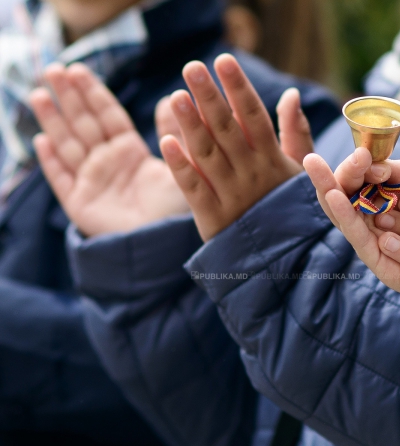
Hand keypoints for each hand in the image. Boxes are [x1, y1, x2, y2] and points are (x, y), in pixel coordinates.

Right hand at [30, 63, 188, 237]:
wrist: (169, 243)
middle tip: (53, 69)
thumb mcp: (182, 162)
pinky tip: (41, 141)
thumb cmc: (179, 207)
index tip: (77, 69)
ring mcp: (92, 182)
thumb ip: (174, 131)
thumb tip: (171, 97)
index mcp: (131, 152)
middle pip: (83, 123)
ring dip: (52, 120)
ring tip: (38, 94)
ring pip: (67, 144)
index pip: (108, 116)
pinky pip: (62, 179)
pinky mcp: (81, 204)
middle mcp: (108, 163)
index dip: (92, 93)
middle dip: (67, 97)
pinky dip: (51, 162)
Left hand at [160, 54, 311, 241]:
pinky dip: (180, 167)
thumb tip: (290, 94)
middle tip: (192, 67)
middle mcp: (252, 174)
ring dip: (191, 125)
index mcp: (272, 160)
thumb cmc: (290, 208)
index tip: (224, 60)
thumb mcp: (301, 171)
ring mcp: (232, 196)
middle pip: (227, 130)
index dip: (239, 88)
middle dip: (210, 97)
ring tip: (175, 95)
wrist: (286, 260)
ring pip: (209, 155)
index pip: (254, 117)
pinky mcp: (213, 219)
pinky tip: (165, 142)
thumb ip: (295, 132)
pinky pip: (194, 190)